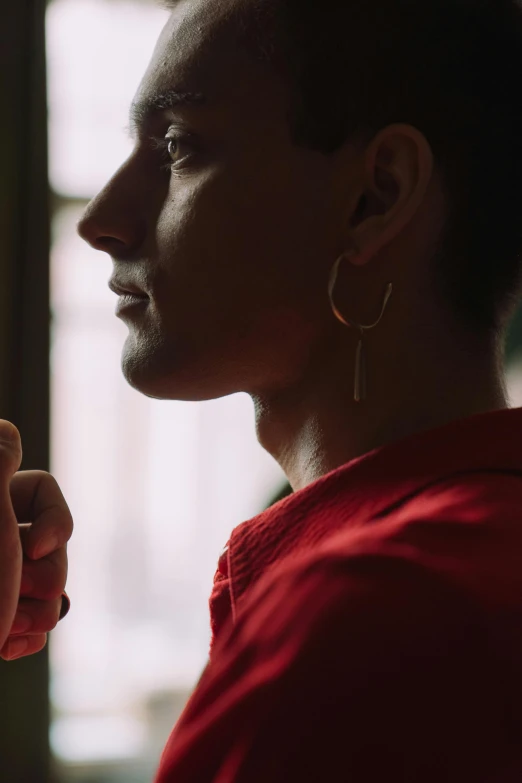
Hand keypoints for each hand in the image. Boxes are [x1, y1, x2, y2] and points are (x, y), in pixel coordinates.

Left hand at [0, 421, 72, 660]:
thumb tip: (5, 433)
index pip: (40, 491)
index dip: (55, 520)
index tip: (33, 547)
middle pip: (51, 544)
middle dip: (50, 574)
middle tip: (24, 591)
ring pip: (47, 588)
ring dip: (41, 611)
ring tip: (11, 626)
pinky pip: (32, 623)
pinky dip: (28, 636)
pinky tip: (9, 644)